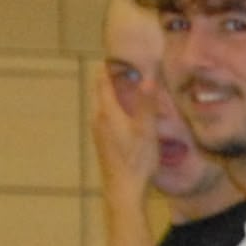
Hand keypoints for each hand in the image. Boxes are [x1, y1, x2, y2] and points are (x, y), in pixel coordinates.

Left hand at [89, 64, 160, 205]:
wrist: (123, 190)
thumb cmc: (136, 161)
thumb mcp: (146, 131)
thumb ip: (146, 104)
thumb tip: (148, 78)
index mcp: (108, 112)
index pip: (103, 81)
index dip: (108, 67)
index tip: (114, 56)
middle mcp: (98, 118)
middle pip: (98, 91)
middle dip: (107, 78)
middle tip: (120, 68)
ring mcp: (98, 131)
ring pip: (100, 104)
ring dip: (110, 93)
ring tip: (123, 87)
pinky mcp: (102, 142)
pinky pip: (104, 117)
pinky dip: (111, 108)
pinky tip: (123, 115)